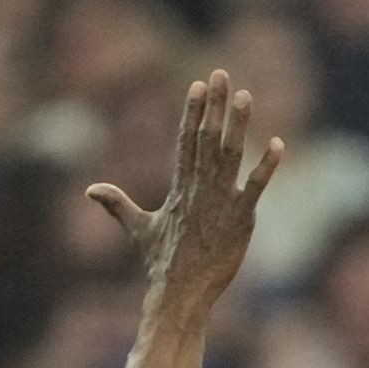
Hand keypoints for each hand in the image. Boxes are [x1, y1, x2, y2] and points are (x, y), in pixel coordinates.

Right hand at [87, 70, 284, 314]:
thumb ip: (118, 204)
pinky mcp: (241, 220)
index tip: (198, 85)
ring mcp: (220, 202)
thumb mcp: (139, 229)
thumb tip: (90, 189)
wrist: (180, 293)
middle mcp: (199, 188)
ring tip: (245, 96)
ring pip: (230, 155)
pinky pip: (256, 187)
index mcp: (179, 187)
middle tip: (220, 73)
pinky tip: (277, 144)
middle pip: (208, 138)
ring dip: (238, 125)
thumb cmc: (161, 264)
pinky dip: (266, 166)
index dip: (192, 111)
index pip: (186, 140)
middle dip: (214, 106)